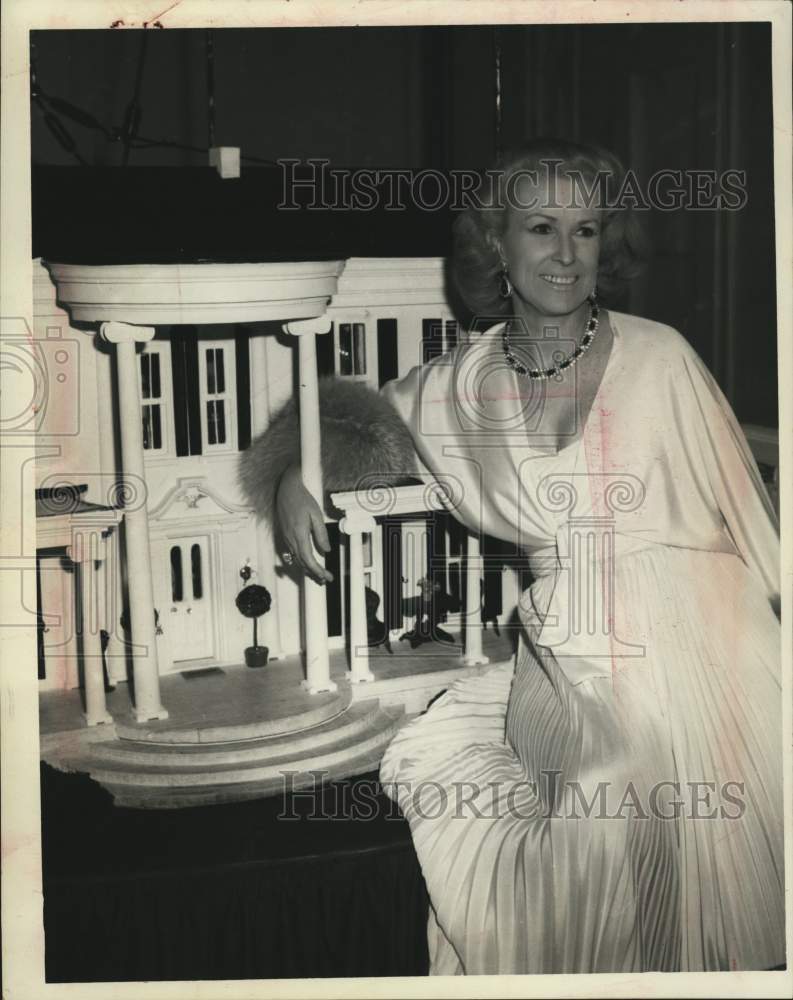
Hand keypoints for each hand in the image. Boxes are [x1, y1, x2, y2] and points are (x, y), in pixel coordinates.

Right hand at [275, 464, 333, 584]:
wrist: (285, 489)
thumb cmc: (301, 499)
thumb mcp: (316, 515)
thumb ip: (321, 534)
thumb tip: (325, 550)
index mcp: (299, 534)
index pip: (308, 559)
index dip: (317, 570)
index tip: (326, 576)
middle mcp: (290, 539)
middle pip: (302, 562)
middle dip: (314, 573)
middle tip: (325, 579)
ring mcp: (286, 537)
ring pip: (296, 559)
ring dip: (307, 569)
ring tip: (318, 575)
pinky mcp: (285, 535)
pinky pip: (292, 553)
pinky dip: (301, 561)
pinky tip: (307, 563)